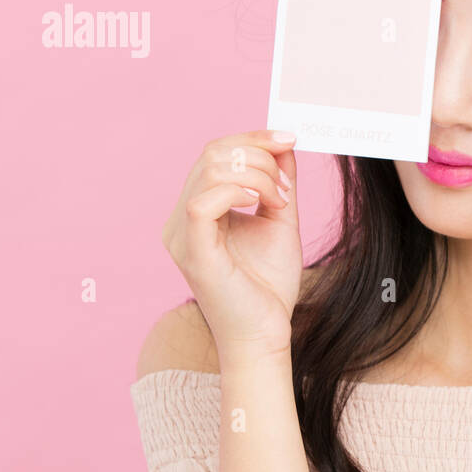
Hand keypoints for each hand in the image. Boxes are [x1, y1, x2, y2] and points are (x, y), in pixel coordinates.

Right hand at [161, 129, 301, 357]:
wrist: (266, 333)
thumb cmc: (268, 284)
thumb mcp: (279, 219)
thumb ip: (279, 181)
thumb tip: (283, 143)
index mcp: (197, 208)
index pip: (215, 153)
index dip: (253, 138)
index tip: (290, 139)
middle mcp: (181, 218)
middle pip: (211, 154)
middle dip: (258, 156)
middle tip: (286, 187)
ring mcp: (182, 235)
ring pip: (208, 171)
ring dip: (256, 176)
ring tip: (280, 201)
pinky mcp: (193, 252)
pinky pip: (202, 202)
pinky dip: (237, 191)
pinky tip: (262, 203)